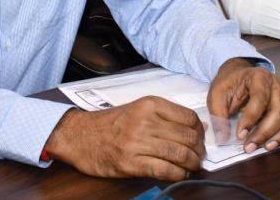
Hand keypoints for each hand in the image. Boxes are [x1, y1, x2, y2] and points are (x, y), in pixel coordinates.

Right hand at [43, 97, 204, 180]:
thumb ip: (165, 115)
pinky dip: (178, 175)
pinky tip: (180, 175)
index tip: (200, 138)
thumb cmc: (110, 123)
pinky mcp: (130, 163)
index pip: (188, 117)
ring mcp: (137, 143)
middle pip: (187, 137)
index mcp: (149, 104)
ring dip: (192, 164)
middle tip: (199, 156)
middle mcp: (145, 121)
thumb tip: (197, 126)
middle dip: (199, 150)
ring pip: (179, 154)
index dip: (200, 131)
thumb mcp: (138, 108)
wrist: (79, 136)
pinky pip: (164, 170)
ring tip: (192, 166)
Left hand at [205, 58, 279, 152]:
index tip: (240, 135)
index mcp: (259, 77)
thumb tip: (222, 138)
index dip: (250, 119)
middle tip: (250, 146)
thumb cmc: (230, 84)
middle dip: (265, 132)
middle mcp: (278, 85)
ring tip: (269, 147)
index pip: (260, 99)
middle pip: (279, 110)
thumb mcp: (217, 95)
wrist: (239, 75)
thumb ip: (219, 115)